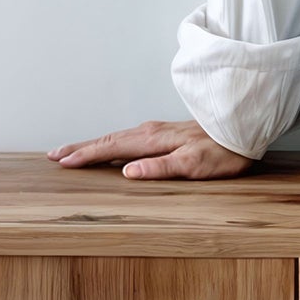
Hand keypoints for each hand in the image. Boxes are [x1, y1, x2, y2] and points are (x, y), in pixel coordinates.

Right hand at [47, 118, 257, 178]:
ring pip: (116, 137)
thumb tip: (127, 172)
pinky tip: (111, 147)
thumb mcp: (194, 165)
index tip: (63, 162)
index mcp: (152, 140)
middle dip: (80, 147)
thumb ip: (160, 168)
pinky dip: (110, 142)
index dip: (85, 156)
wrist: (244, 128)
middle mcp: (150, 131)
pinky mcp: (165, 133)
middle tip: (55, 155)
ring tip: (74, 151)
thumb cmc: (223, 151)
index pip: (111, 148)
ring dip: (93, 144)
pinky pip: (128, 137)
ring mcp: (157, 130)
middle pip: (108, 139)